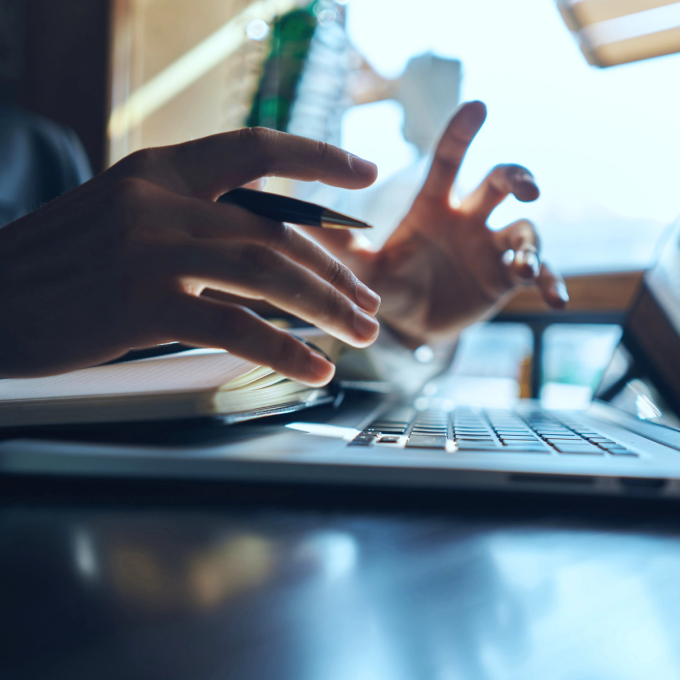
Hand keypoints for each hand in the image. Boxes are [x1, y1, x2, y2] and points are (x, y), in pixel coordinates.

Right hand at [0, 128, 380, 384]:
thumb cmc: (57, 269)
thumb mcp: (122, 223)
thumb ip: (187, 223)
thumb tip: (259, 249)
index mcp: (157, 171)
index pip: (254, 148)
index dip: (316, 156)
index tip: (366, 172)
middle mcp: (159, 201)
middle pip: (277, 232)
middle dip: (336, 272)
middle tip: (370, 303)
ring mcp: (148, 249)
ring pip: (268, 274)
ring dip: (327, 308)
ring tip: (364, 335)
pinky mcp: (140, 303)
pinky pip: (234, 326)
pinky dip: (285, 351)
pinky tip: (316, 369)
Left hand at [307, 101, 567, 346]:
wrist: (413, 324)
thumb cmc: (390, 285)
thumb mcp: (365, 267)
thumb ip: (338, 244)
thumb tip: (292, 215)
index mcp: (434, 206)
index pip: (449, 160)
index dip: (462, 133)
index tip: (479, 106)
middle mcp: (468, 219)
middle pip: (499, 182)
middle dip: (515, 177)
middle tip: (522, 186)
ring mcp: (491, 248)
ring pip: (524, 229)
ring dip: (530, 241)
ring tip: (524, 263)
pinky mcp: (507, 278)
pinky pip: (540, 274)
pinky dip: (552, 282)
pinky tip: (557, 299)